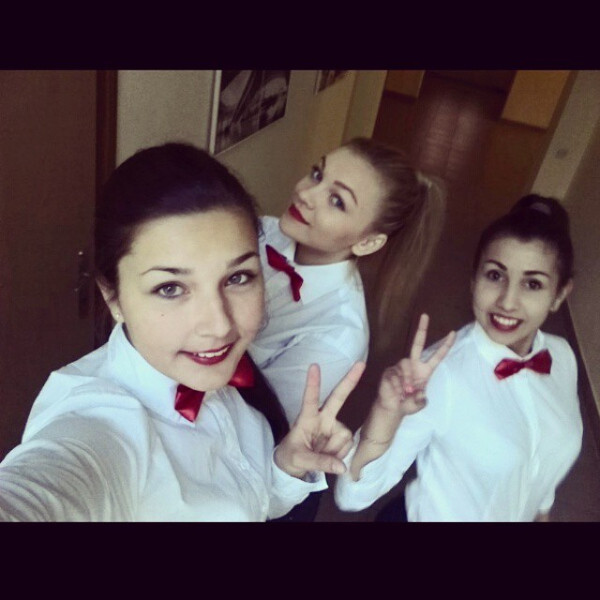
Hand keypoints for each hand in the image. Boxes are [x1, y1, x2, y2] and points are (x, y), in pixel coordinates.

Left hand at [274, 362, 365, 478]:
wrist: (294, 465)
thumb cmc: (291, 456)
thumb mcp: (299, 460)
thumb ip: (319, 462)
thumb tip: (342, 467)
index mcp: (306, 418)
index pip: (309, 399)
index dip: (312, 384)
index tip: (314, 366)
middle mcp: (322, 418)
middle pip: (338, 397)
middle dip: (350, 381)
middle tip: (361, 364)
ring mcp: (333, 425)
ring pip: (344, 436)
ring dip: (335, 451)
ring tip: (320, 454)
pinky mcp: (341, 435)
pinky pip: (348, 445)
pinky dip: (340, 455)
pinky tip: (329, 455)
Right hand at [376, 314, 455, 416]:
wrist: (391, 408)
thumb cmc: (407, 404)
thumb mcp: (418, 404)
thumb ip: (421, 400)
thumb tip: (417, 392)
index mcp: (424, 371)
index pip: (437, 355)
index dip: (445, 345)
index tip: (453, 333)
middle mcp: (412, 365)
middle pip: (417, 344)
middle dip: (422, 329)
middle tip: (425, 315)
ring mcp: (400, 367)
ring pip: (405, 365)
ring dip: (406, 380)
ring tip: (405, 392)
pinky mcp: (389, 371)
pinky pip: (395, 374)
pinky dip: (397, 385)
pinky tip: (396, 392)